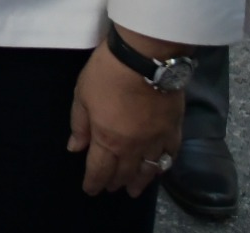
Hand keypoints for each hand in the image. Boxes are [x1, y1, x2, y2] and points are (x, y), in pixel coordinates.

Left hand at [68, 32, 187, 197]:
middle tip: (110, 188)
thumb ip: (79, 124)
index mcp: (107, 139)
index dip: (93, 182)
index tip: (90, 190)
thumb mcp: (82, 95)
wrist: (145, 58)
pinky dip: (163, 165)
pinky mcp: (174, 129)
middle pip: (124, 172)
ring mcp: (156, 140)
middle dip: (115, 182)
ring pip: (148, 169)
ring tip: (134, 190)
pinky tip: (159, 168)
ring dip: (140, 182)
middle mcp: (133, 147)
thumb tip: (75, 148)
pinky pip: (170, 155)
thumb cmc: (107, 73)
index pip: (99, 169)